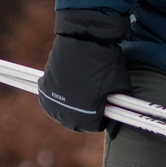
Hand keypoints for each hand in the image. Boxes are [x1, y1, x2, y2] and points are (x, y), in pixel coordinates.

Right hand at [38, 9, 132, 132]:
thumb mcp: (121, 86)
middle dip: (88, 114)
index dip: (104, 117)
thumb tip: (119, 111)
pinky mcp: (44, 88)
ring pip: (63, 112)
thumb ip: (119, 104)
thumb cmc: (105, 63)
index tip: (107, 109)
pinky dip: (59, 97)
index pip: (96, 126)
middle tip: (95, 102)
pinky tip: (68, 89)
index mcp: (86, 117)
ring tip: (81, 94)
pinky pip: (51, 100)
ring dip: (72, 107)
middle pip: (78, 122)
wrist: (85, 40)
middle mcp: (66, 114)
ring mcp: (53, 102)